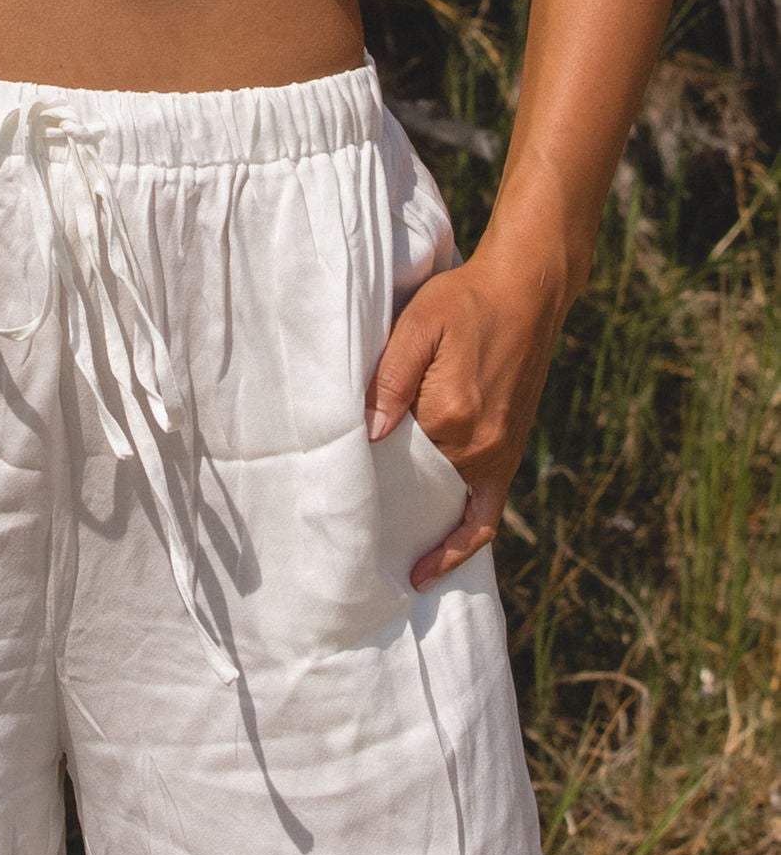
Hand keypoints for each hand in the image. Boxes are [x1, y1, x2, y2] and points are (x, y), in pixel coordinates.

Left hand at [364, 246, 562, 589]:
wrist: (526, 290)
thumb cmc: (464, 300)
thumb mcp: (418, 326)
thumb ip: (390, 378)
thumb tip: (369, 432)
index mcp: (449, 416)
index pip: (392, 463)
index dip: (361, 474)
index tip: (328, 491)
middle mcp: (477, 445)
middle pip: (416, 490)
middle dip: (382, 506)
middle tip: (339, 532)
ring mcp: (497, 454)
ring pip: (446, 506)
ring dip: (415, 527)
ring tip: (375, 551)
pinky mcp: (509, 454)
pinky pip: (486, 515)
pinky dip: (463, 543)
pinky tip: (436, 563)